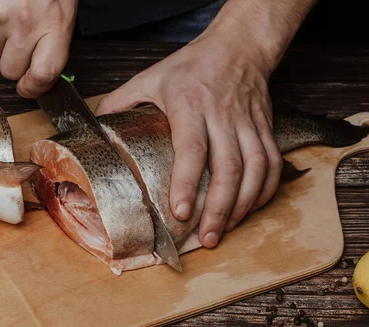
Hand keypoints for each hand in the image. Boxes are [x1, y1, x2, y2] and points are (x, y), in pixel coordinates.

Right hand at [0, 0, 77, 97]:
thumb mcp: (63, 12)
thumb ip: (54, 44)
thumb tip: (40, 76)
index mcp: (55, 25)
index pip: (42, 75)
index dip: (33, 89)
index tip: (28, 88)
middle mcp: (27, 23)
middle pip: (10, 70)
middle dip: (14, 63)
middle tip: (22, 43)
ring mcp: (0, 14)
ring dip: (0, 36)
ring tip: (13, 11)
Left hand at [94, 29, 282, 247]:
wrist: (240, 47)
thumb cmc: (192, 65)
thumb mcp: (150, 77)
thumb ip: (121, 101)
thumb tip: (94, 127)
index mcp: (191, 105)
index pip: (192, 149)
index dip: (187, 183)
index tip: (181, 212)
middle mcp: (223, 116)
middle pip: (229, 168)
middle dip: (218, 208)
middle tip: (206, 238)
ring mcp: (249, 124)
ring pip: (255, 170)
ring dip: (242, 205)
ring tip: (225, 230)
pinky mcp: (265, 128)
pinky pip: (273, 164)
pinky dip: (265, 191)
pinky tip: (250, 209)